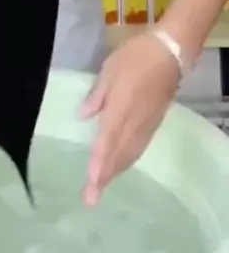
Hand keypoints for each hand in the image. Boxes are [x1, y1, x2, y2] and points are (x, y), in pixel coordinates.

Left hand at [79, 31, 180, 206]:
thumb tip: (82, 116)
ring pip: (129, 155)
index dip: (99, 162)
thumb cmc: (135, 57)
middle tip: (90, 198)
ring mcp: (146, 125)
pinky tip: (120, 165)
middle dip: (104, 177)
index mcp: (120, 109)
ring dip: (115, 171)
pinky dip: (127, 161)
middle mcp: (134, 123)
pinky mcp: (153, 123)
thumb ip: (96, 96)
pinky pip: (138, 148)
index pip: (107, 142)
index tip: (91, 181)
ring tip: (101, 186)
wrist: (169, 54)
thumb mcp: (109, 70)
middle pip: (118, 155)